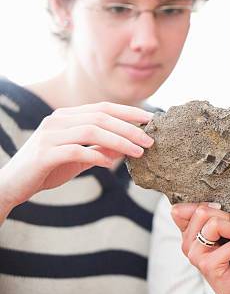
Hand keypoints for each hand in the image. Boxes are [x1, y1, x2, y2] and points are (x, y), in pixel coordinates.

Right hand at [0, 102, 153, 209]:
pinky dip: (95, 155)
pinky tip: (110, 164)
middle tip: (150, 140)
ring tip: (138, 152)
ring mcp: (50, 135)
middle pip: (101, 117)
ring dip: (119, 141)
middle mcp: (58, 120)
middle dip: (129, 128)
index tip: (151, 119)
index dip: (129, 111)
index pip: (104, 108)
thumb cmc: (47, 169)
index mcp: (67, 116)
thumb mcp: (79, 158)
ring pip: (91, 131)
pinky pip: (75, 151)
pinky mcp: (44, 154)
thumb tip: (127, 146)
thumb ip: (100, 149)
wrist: (10, 185)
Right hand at [171, 203, 229, 293]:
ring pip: (215, 225)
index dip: (201, 203)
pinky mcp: (209, 265)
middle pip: (202, 212)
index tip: (222, 208)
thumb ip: (221, 220)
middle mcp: (187, 244)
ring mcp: (196, 255)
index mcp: (189, 234)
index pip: (180, 210)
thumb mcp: (227, 237)